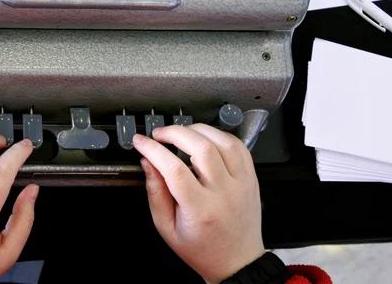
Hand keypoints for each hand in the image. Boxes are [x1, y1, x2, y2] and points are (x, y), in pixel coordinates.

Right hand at [133, 124, 263, 283]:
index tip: (141, 142)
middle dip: (175, 133)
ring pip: (223, 142)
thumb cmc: (201, 249)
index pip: (174, 169)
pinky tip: (206, 138)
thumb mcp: (167, 228)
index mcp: (200, 210)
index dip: (154, 150)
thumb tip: (148, 163)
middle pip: (201, 148)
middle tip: (160, 135)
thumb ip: (155, 194)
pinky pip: (239, 147)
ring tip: (182, 133)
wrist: (236, 262)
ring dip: (198, 130)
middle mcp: (224, 194)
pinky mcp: (250, 179)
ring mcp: (241, 184)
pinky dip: (220, 136)